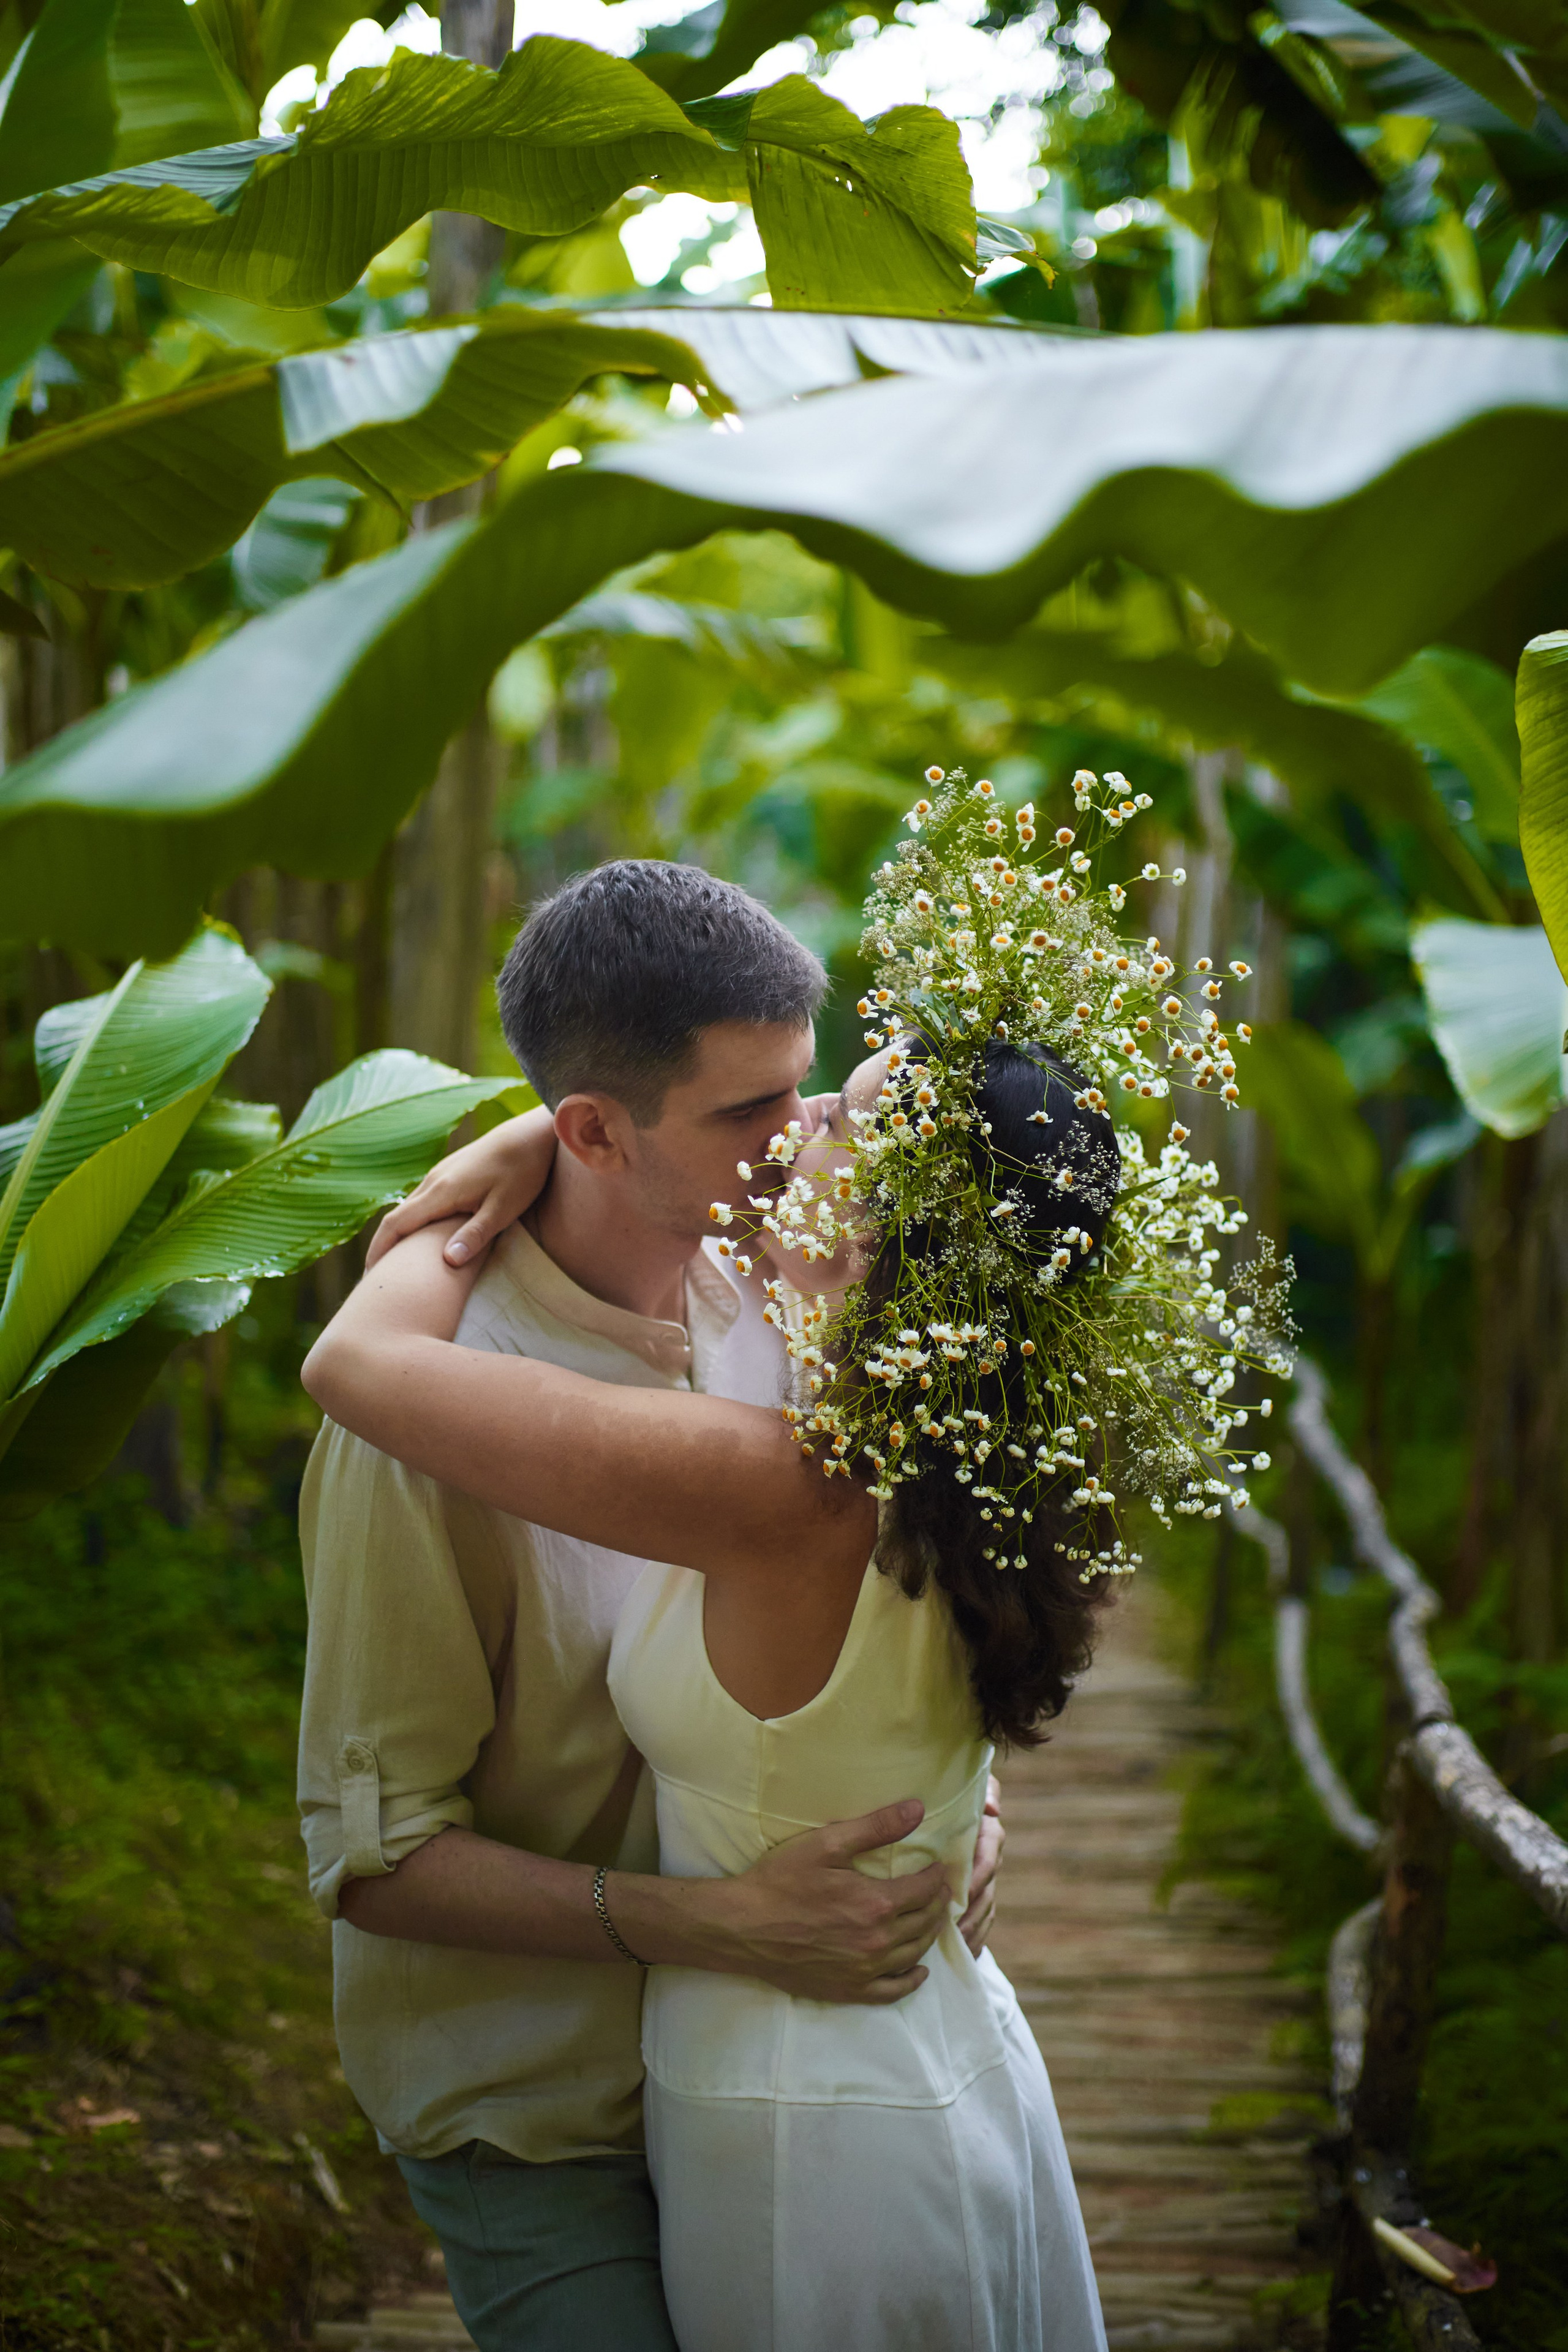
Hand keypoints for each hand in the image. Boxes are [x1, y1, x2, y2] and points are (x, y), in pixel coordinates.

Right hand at [367, 1105, 556, 1270]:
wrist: (530, 1135)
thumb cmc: (522, 1172)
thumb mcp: (503, 1208)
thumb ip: (476, 1234)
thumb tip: (448, 1261)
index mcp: (441, 1191)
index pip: (396, 1224)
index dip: (380, 1251)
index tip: (370, 1276)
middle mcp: (433, 1181)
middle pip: (396, 1217)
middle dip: (384, 1247)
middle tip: (379, 1278)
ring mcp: (440, 1174)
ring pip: (409, 1207)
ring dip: (399, 1234)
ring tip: (397, 1263)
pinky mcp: (450, 1172)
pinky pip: (422, 1200)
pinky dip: (414, 1222)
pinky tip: (422, 1237)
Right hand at [655, 1799, 950, 2004]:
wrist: (742, 1927)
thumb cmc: (781, 1881)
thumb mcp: (827, 1844)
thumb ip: (876, 1827)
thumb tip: (917, 1809)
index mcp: (876, 1904)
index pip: (925, 1890)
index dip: (937, 1876)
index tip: (940, 1867)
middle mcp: (877, 1942)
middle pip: (924, 1922)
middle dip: (937, 1904)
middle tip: (940, 1890)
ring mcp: (864, 1971)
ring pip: (913, 1954)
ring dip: (929, 1934)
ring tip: (932, 1918)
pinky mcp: (848, 1990)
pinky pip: (892, 1990)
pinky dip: (911, 1980)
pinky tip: (918, 1970)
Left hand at [958, 1776, 1003, 1957]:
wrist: (939, 1812)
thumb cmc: (948, 1794)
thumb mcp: (961, 1788)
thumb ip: (981, 1790)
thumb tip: (994, 1808)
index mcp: (987, 1834)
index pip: (988, 1859)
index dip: (977, 1877)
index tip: (961, 1893)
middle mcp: (989, 1859)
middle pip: (987, 1890)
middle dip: (973, 1911)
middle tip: (954, 1928)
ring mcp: (984, 1880)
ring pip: (986, 1910)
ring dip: (973, 1928)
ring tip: (956, 1943)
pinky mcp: (977, 1897)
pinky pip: (983, 1922)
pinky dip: (975, 1938)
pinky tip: (964, 1953)